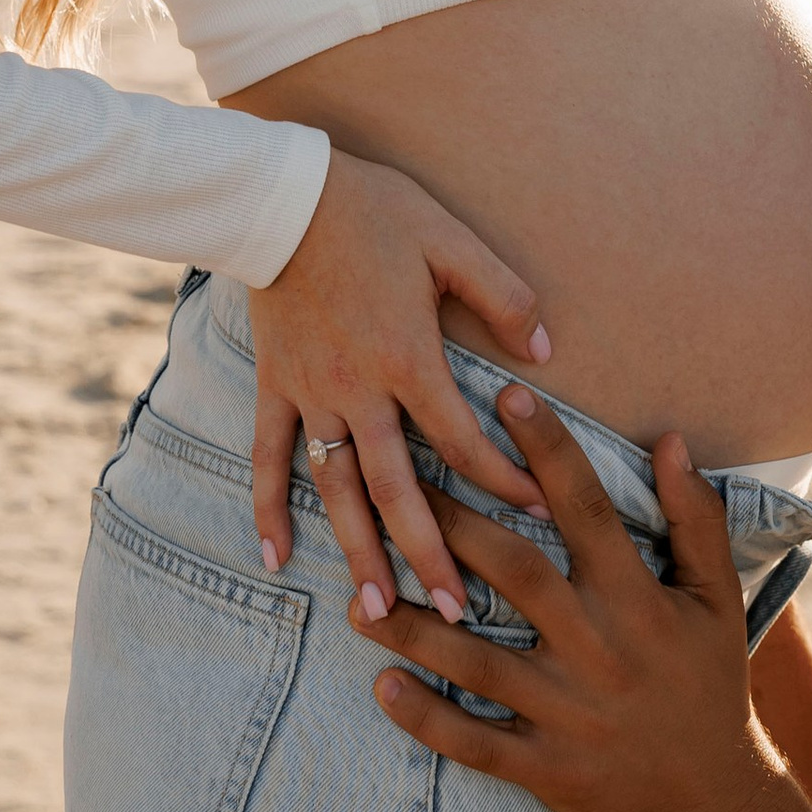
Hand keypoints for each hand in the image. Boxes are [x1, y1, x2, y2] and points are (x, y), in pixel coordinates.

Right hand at [250, 151, 553, 623]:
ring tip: (380, 611)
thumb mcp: (452, 241)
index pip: (461, 440)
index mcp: (407, 358)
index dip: (503, 481)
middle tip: (457, 614)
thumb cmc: (375, 213)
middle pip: (398, 490)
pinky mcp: (275, 388)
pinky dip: (268, 509)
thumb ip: (504, 298)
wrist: (282, 197)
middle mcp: (357, 390)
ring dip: (358, 552)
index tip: (539, 516)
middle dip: (431, 555)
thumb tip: (543, 357)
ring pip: (336, 490)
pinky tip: (278, 559)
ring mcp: (311, 395)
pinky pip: (268, 458)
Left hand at [369, 388, 764, 811]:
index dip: (547, 452)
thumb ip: (696, 520)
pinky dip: (425, 718)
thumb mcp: (720, 601)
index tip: (506, 398)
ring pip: (474, 660)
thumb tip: (668, 442)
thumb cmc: (710, 690)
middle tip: (392, 480)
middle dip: (449, 523)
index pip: (586, 511)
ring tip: (356, 594)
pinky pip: (473, 742)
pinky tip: (380, 686)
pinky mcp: (544, 767)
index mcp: (636, 600)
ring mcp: (565, 711)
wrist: (715, 806)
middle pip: (511, 571)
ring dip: (411, 627)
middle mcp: (595, 648)